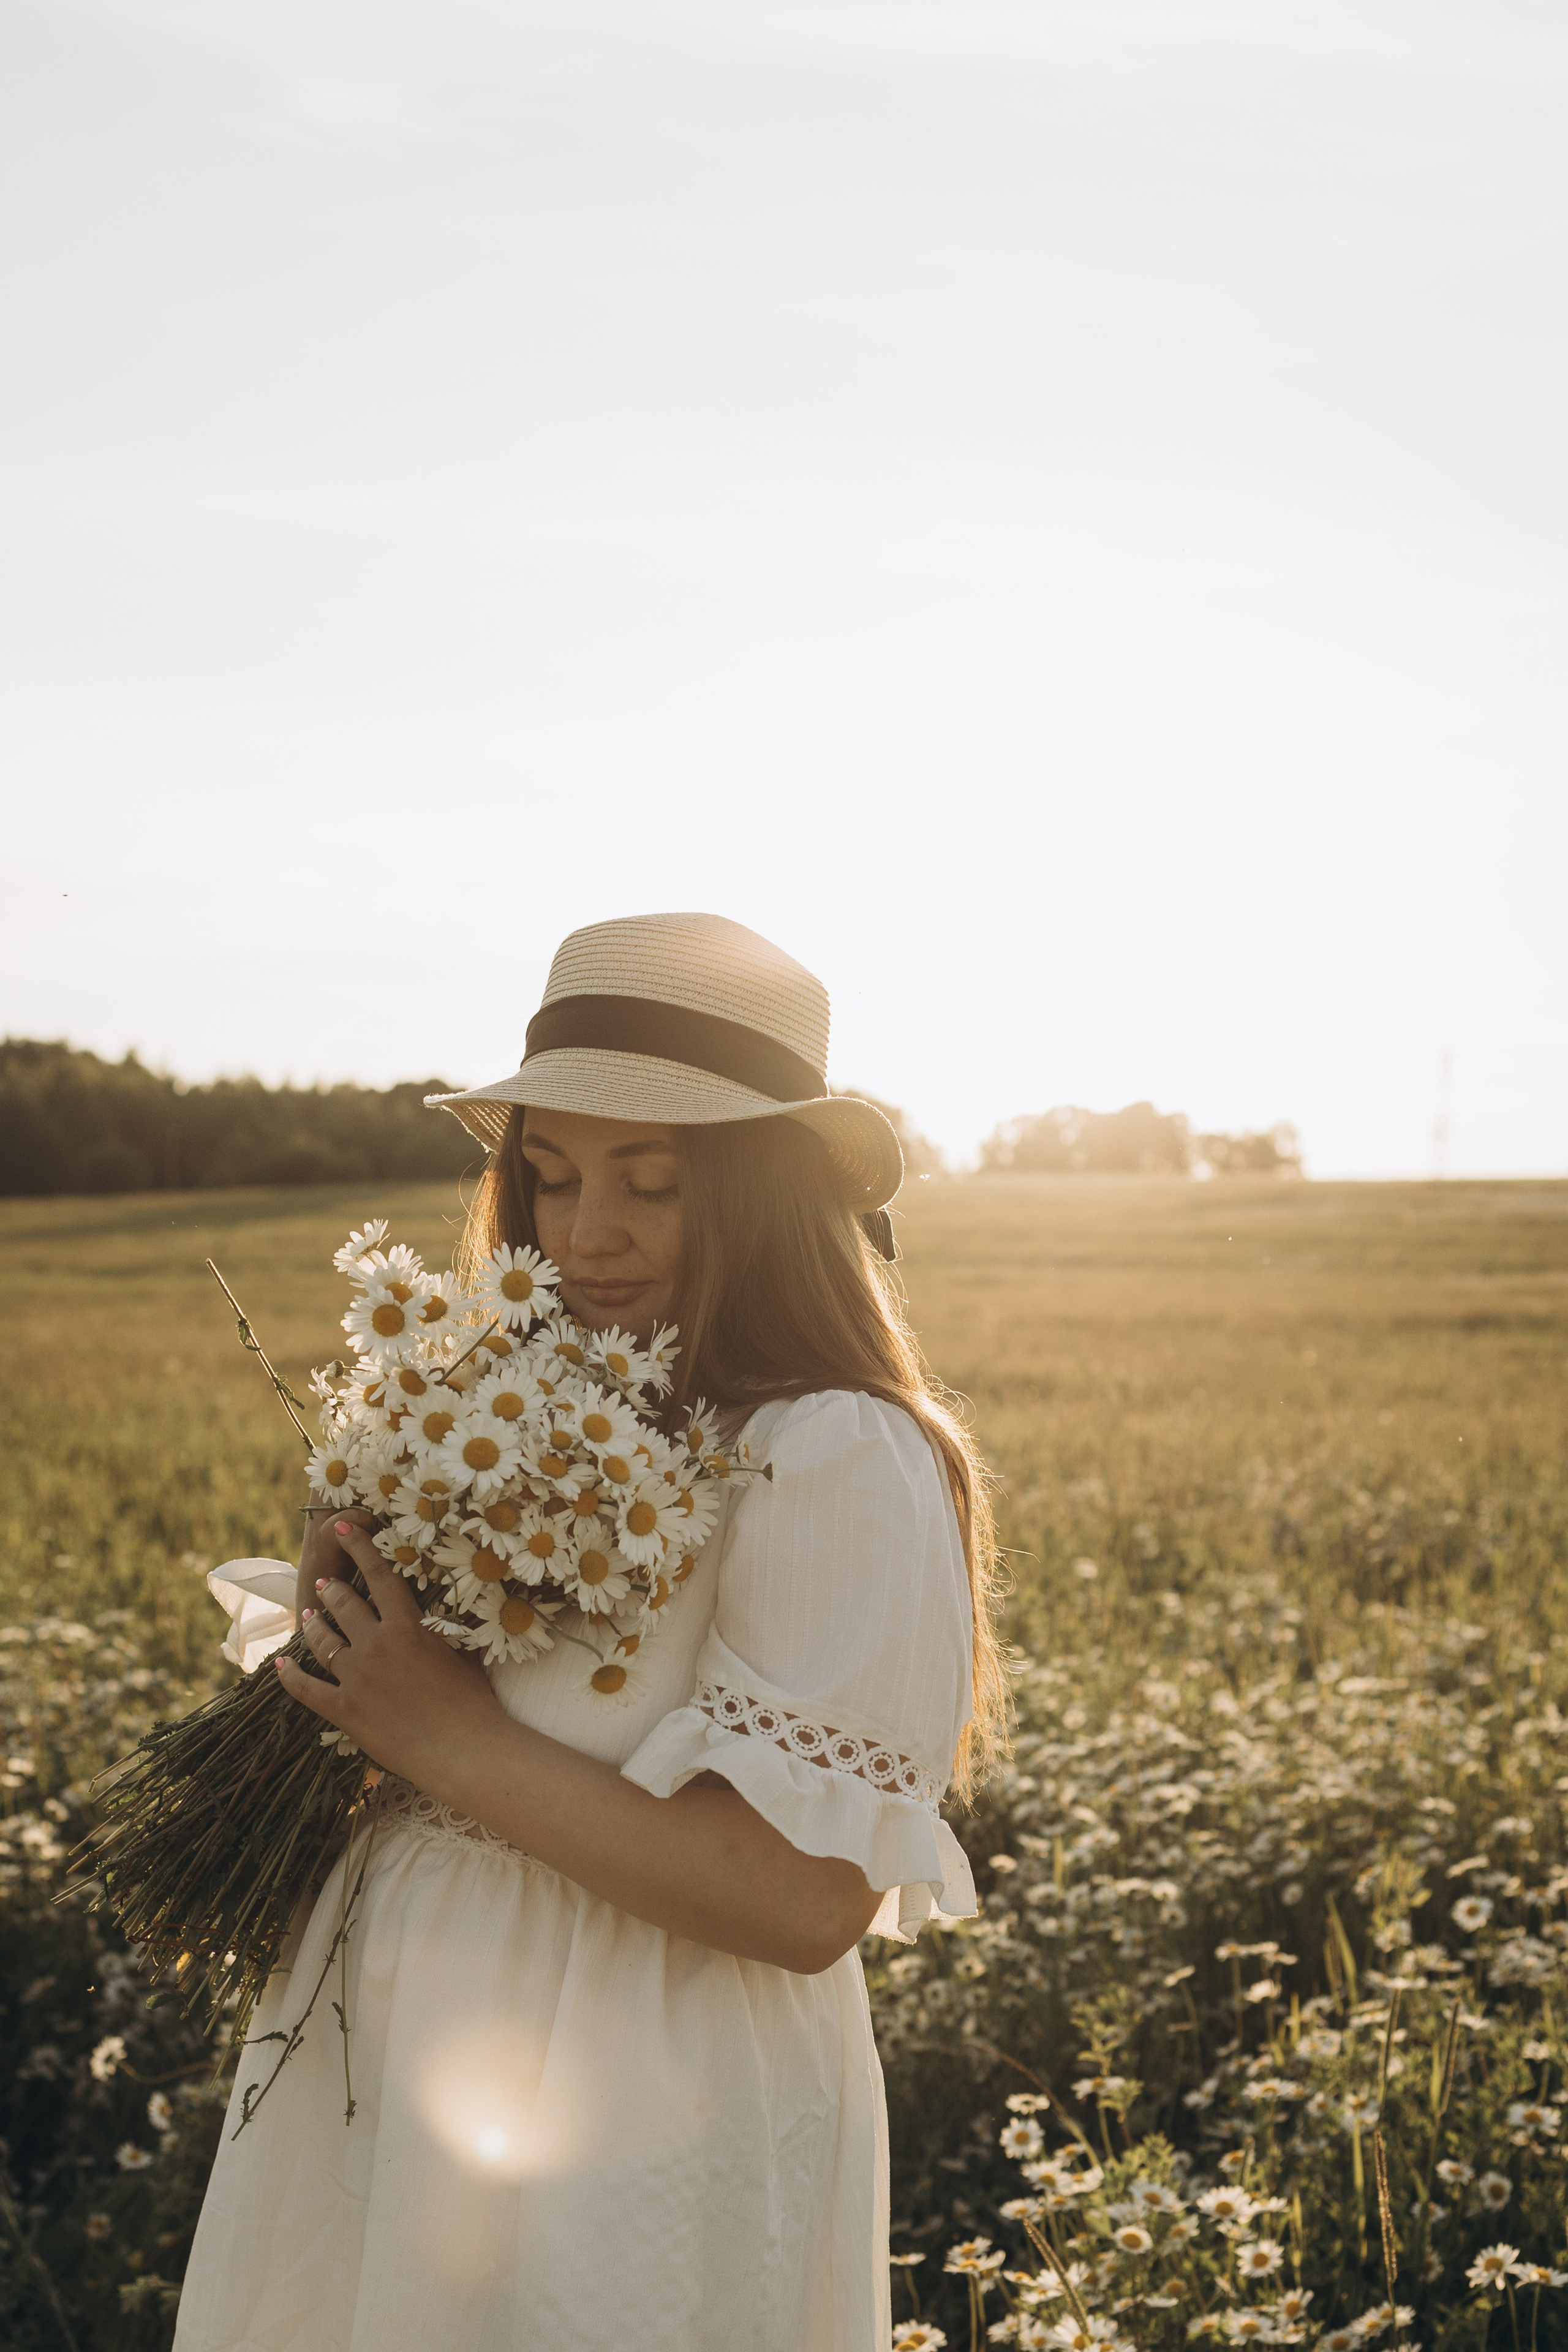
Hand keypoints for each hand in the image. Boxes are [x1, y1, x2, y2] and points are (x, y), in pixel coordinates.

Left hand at [276, 1520, 500, 1781]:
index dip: (360, 1548)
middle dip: (334, 1590)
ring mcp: (356, 1678)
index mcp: (407, 1627)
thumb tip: (439, 1620)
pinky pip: (308, 1689)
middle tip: (326, 1584)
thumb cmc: (473, 1703)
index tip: (342, 1528)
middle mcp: (376, 1645)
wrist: (463, 1748)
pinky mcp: (344, 1710)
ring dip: (315, 1625)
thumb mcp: (462, 1655)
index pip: (380, 1576)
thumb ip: (442, 1633)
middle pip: (346, 1605)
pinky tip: (280, 1666)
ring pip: (324, 1642)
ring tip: (309, 1615)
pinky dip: (292, 1677)